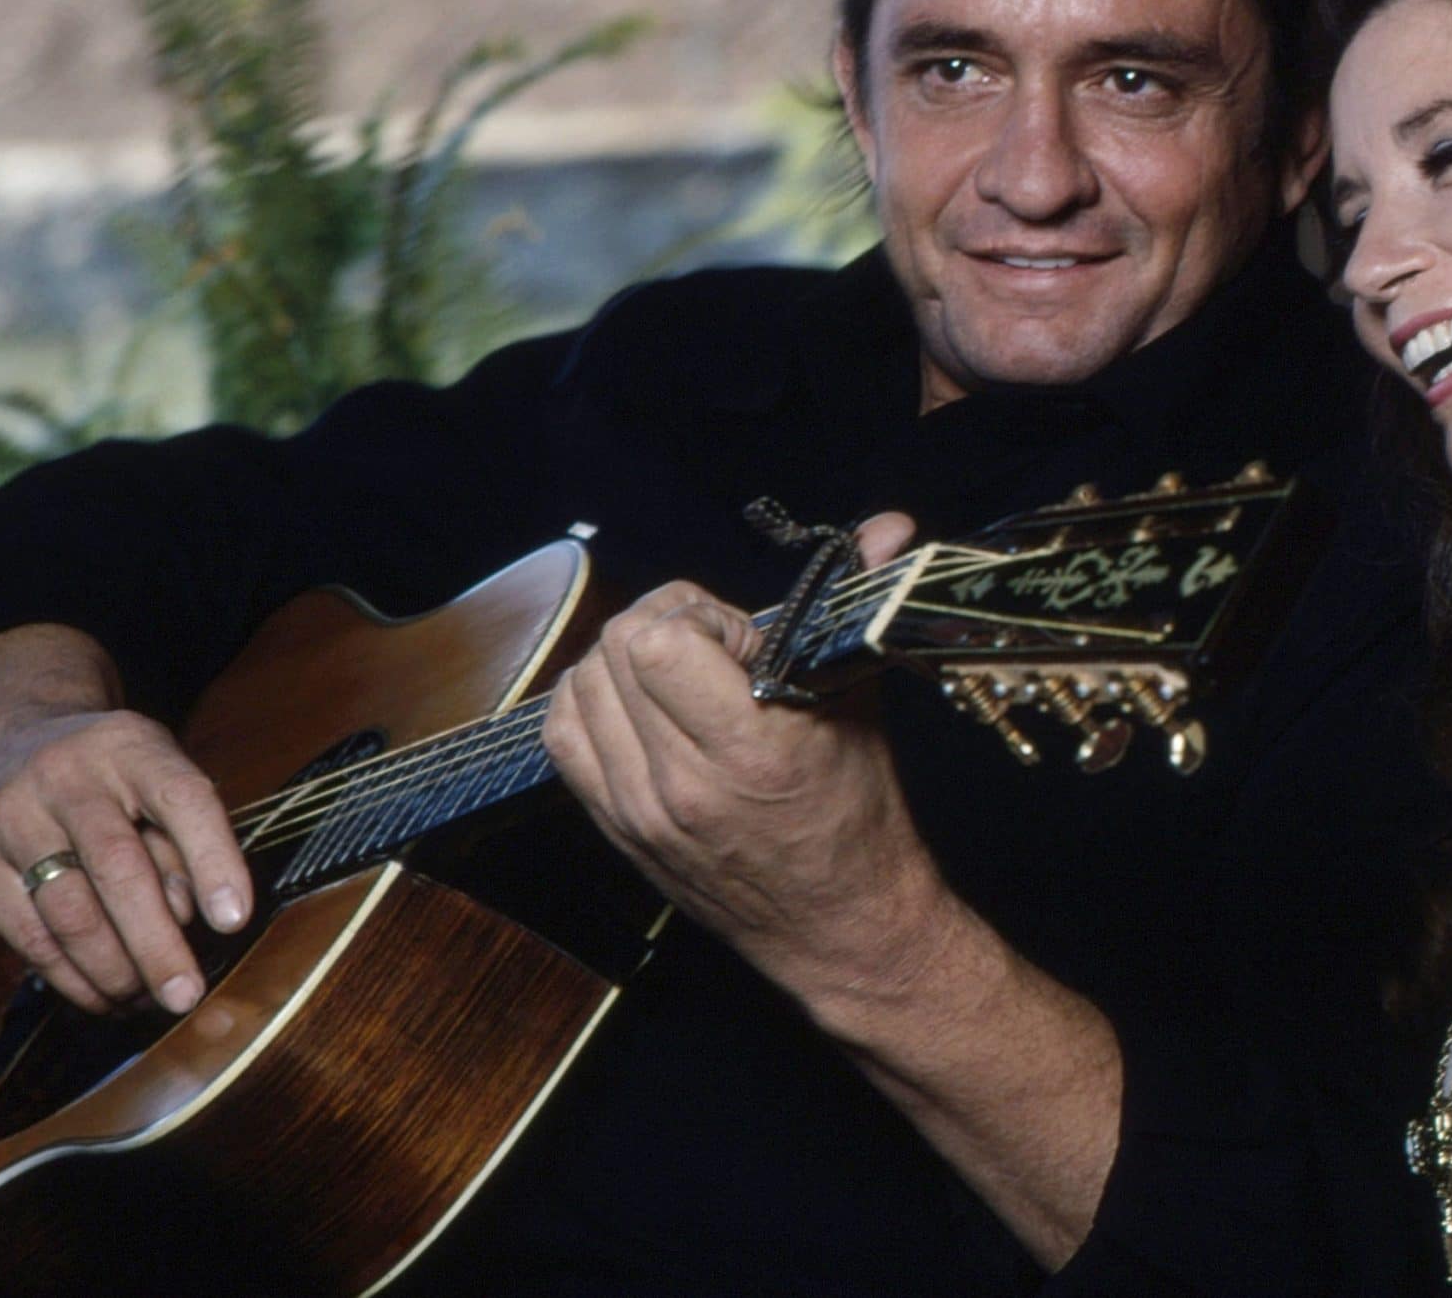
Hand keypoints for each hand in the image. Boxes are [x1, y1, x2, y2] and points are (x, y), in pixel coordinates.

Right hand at [0, 644, 251, 1016]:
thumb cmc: (106, 775)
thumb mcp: (155, 775)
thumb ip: (180, 837)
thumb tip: (194, 918)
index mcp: (131, 746)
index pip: (183, 799)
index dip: (213, 861)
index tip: (235, 921)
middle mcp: (67, 775)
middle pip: (119, 869)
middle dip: (157, 944)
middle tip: (186, 995)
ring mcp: (10, 816)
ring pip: (69, 913)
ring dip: (114, 971)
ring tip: (147, 1001)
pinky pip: (28, 936)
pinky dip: (71, 977)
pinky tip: (102, 996)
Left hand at [541, 515, 947, 995]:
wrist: (839, 928)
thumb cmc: (860, 816)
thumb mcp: (861, 702)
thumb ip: (857, 602)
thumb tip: (889, 523)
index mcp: (749, 749)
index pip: (660, 640)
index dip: (703, 617)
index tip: (747, 641)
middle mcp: (680, 783)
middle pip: (615, 650)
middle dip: (667, 626)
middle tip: (717, 652)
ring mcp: (637, 810)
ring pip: (580, 686)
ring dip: (626, 662)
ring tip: (682, 680)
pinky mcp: (614, 828)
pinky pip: (563, 734)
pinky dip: (592, 703)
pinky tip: (641, 707)